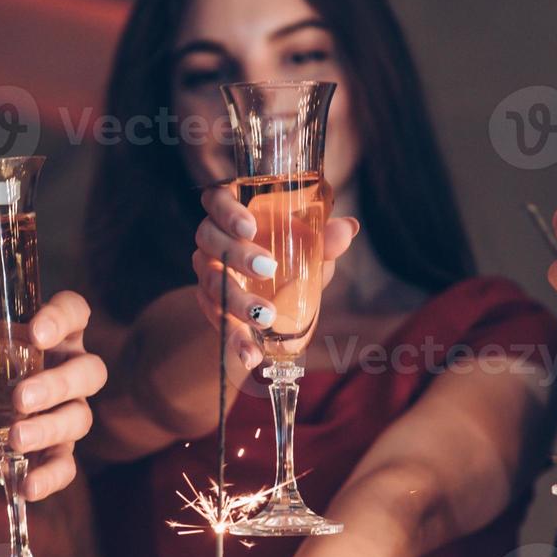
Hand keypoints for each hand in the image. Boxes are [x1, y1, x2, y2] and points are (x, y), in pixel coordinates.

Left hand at [0, 291, 107, 500]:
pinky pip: (65, 465)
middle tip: (21, 398)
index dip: (62, 319)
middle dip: (57, 385)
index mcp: (47, 334)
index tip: (37, 334)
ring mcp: (65, 413)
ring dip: (50, 428)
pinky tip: (27, 485)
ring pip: (79, 418)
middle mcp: (66, 371)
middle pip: (88, 371)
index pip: (74, 313)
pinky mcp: (54, 451)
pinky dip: (49, 477)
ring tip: (16, 438)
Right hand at [191, 185, 358, 369]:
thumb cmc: (290, 261)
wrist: (271, 305)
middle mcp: (214, 241)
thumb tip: (347, 229)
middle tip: (267, 269)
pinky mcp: (212, 308)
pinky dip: (235, 340)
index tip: (250, 227)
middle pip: (209, 238)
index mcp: (235, 215)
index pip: (217, 200)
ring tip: (265, 316)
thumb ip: (325, 240)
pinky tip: (251, 355)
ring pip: (212, 283)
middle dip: (237, 255)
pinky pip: (217, 322)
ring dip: (238, 301)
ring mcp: (209, 274)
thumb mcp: (309, 251)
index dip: (227, 211)